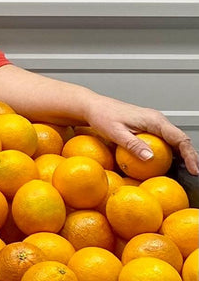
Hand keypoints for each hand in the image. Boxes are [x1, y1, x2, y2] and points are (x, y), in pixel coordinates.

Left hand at [82, 95, 198, 175]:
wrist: (93, 107)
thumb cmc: (102, 115)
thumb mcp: (115, 132)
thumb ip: (132, 145)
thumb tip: (150, 158)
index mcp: (153, 120)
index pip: (179, 138)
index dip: (190, 155)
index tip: (193, 169)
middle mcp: (157, 120)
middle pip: (181, 140)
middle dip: (190, 157)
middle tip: (193, 174)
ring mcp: (153, 124)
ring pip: (174, 141)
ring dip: (181, 156)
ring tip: (185, 172)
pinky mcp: (147, 129)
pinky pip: (163, 141)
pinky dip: (169, 153)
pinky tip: (166, 164)